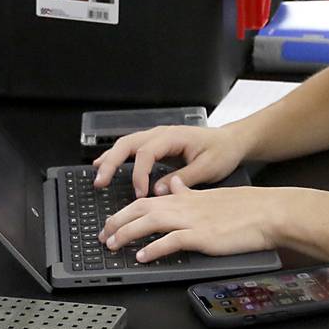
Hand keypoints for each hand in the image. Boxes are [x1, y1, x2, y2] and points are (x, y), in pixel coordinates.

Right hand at [90, 123, 248, 197]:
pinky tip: (106, 165)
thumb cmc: (222, 152)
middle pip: (128, 144)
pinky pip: (133, 148)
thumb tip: (158, 192)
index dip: (139, 174)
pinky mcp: (157, 144)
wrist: (231, 142)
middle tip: (100, 182)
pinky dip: (118, 157)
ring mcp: (157, 137)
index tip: (139, 194)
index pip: (146, 153)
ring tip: (97, 176)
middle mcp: (161, 133)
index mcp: (173, 136)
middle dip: (111, 162)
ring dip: (110, 159)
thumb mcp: (208, 168)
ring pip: (126, 144)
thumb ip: (182, 180)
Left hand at [97, 176, 280, 261]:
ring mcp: (192, 221)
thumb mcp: (211, 194)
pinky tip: (142, 256)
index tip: (112, 222)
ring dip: (128, 233)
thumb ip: (189, 191)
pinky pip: (172, 241)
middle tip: (103, 235)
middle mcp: (184, 207)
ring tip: (113, 244)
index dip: (125, 211)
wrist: (268, 212)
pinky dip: (154, 248)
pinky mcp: (203, 235)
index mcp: (185, 198)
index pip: (147, 201)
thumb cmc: (245, 207)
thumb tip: (173, 184)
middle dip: (118, 221)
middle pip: (141, 209)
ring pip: (150, 222)